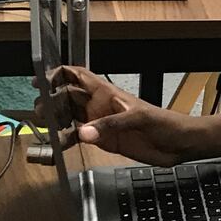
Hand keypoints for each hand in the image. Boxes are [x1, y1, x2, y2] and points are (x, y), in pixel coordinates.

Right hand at [43, 66, 188, 165]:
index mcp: (108, 93)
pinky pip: (79, 138)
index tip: (40, 81)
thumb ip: (112, 124)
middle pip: (67, 97)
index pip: (78, 76)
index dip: (59, 74)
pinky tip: (56, 145)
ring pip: (70, 117)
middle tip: (41, 111)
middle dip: (51, 100)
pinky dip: (65, 140)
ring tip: (43, 127)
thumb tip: (84, 132)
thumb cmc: (166, 123)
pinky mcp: (104, 140)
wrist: (179, 144)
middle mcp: (100, 106)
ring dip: (55, 120)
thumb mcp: (141, 119)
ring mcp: (100, 123)